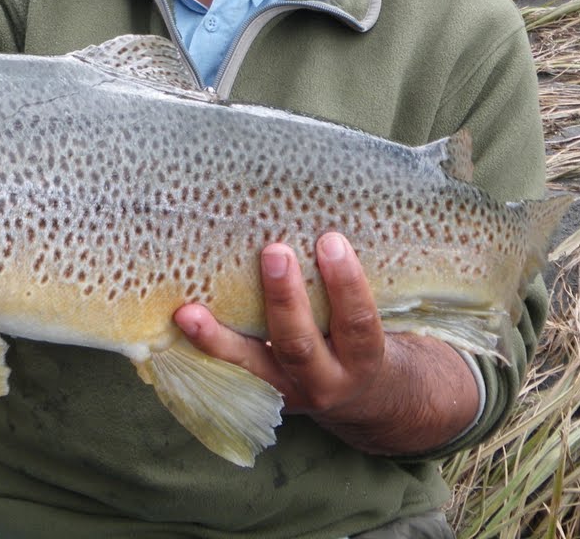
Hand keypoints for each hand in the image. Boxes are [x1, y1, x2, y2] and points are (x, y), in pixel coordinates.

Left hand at [173, 233, 478, 455]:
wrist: (373, 399)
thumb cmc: (376, 328)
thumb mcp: (394, 309)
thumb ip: (386, 264)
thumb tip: (410, 180)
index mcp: (366, 359)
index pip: (360, 325)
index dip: (347, 286)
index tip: (332, 241)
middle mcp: (324, 381)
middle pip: (299, 345)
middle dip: (283, 301)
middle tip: (273, 250)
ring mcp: (285, 389)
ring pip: (251, 367)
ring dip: (219, 337)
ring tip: (188, 308)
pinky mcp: (256, 388)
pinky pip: (224, 375)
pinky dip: (197, 351)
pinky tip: (169, 324)